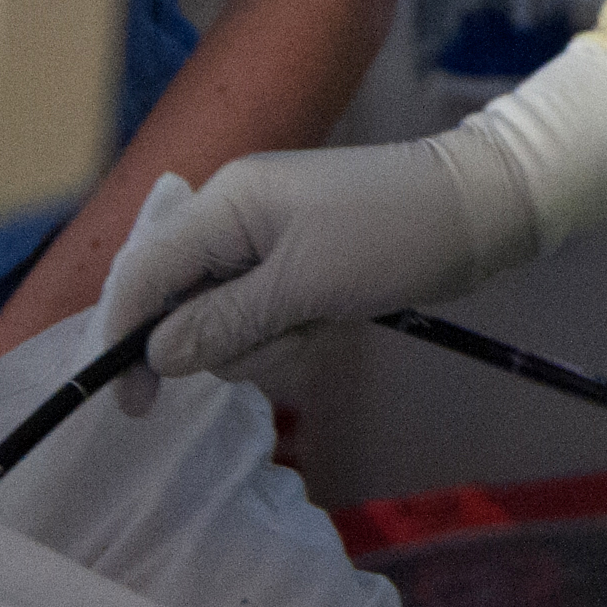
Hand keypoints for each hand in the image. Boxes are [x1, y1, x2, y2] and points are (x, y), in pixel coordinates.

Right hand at [94, 41, 606, 395]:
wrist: (481, 205)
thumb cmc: (393, 236)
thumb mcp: (304, 287)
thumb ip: (223, 322)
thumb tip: (154, 355)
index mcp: (225, 202)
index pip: (143, 274)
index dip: (126, 338)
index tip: (134, 403)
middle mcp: (235, 216)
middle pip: (182, 306)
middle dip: (229, 340)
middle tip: (291, 333)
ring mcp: (267, 240)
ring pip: (226, 321)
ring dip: (271, 339)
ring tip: (325, 320)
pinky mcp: (299, 263)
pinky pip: (267, 315)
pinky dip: (295, 330)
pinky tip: (337, 318)